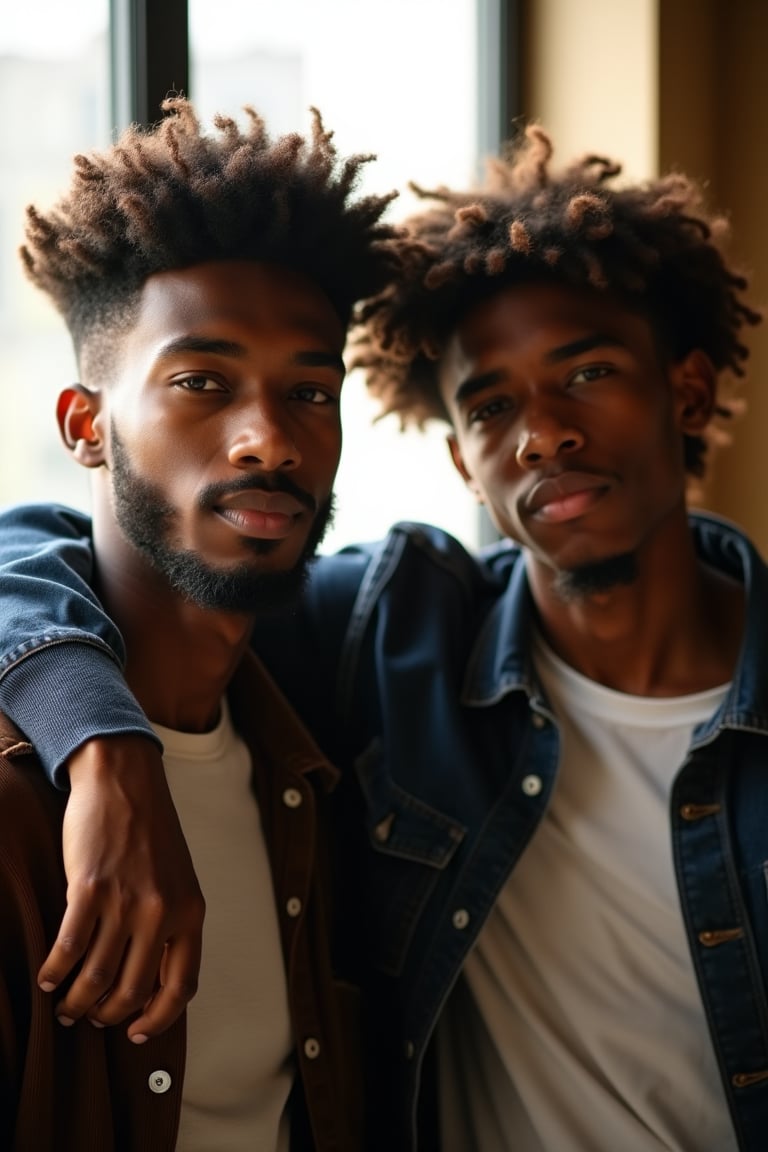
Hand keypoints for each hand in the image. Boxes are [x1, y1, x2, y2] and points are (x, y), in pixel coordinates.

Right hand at [38, 735, 204, 1040]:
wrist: (125, 780)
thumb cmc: (149, 830)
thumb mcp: (178, 877)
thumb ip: (172, 921)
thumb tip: (152, 976)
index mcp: (191, 911)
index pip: (182, 985)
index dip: (158, 1019)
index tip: (136, 1033)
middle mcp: (162, 911)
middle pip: (134, 990)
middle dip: (107, 1013)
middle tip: (89, 1017)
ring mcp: (126, 901)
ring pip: (98, 976)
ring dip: (77, 1000)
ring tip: (65, 1005)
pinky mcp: (90, 889)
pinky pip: (69, 948)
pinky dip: (55, 972)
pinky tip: (48, 978)